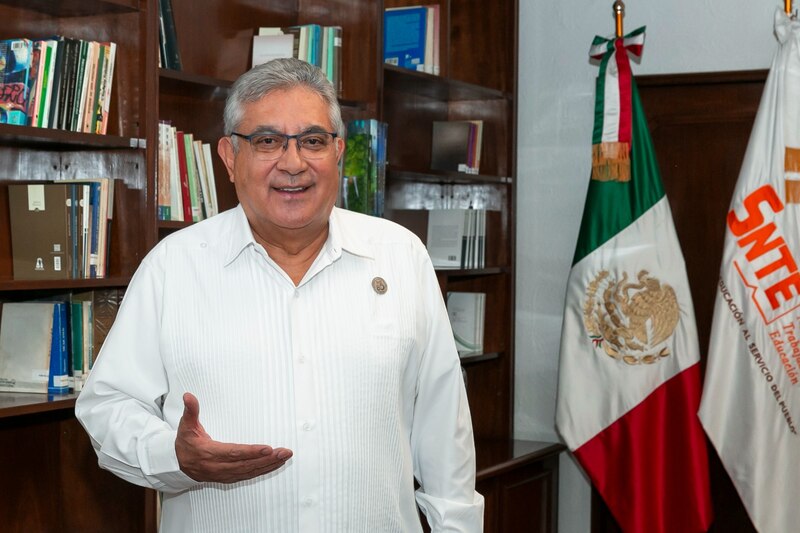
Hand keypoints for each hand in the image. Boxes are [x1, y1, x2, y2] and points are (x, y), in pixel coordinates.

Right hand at [175, 392, 292, 482]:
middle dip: (267, 459)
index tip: (268, 448)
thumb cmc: (184, 443)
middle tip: (284, 452)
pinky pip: (248, 475)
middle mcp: (217, 466)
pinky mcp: (228, 477)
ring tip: (284, 458)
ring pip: (249, 471)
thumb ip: (191, 410)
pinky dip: (263, 471)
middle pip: (246, 464)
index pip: (233, 453)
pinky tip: (274, 465)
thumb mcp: (186, 425)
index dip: (251, 452)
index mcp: (208, 453)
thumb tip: (188, 396)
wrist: (176, 464)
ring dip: (268, 465)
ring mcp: (223, 474)